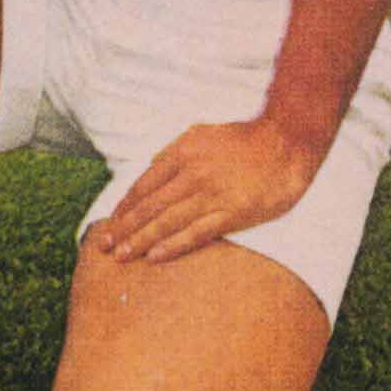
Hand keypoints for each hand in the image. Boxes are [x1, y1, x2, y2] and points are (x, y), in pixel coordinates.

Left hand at [98, 117, 321, 267]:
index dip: (125, 207)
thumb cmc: (243, 140)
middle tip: (104, 247)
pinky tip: (155, 257)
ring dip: (141, 241)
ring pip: (168, 222)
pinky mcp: (232, 213)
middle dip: (125, 228)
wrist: (285, 142)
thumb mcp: (203, 133)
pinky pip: (197, 233)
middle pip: (151, 206)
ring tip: (122, 256)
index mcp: (184, 152)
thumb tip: (150, 167)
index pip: (145, 185)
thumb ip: (175, 150)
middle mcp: (194, 174)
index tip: (111, 224)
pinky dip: (173, 246)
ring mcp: (213, 194)